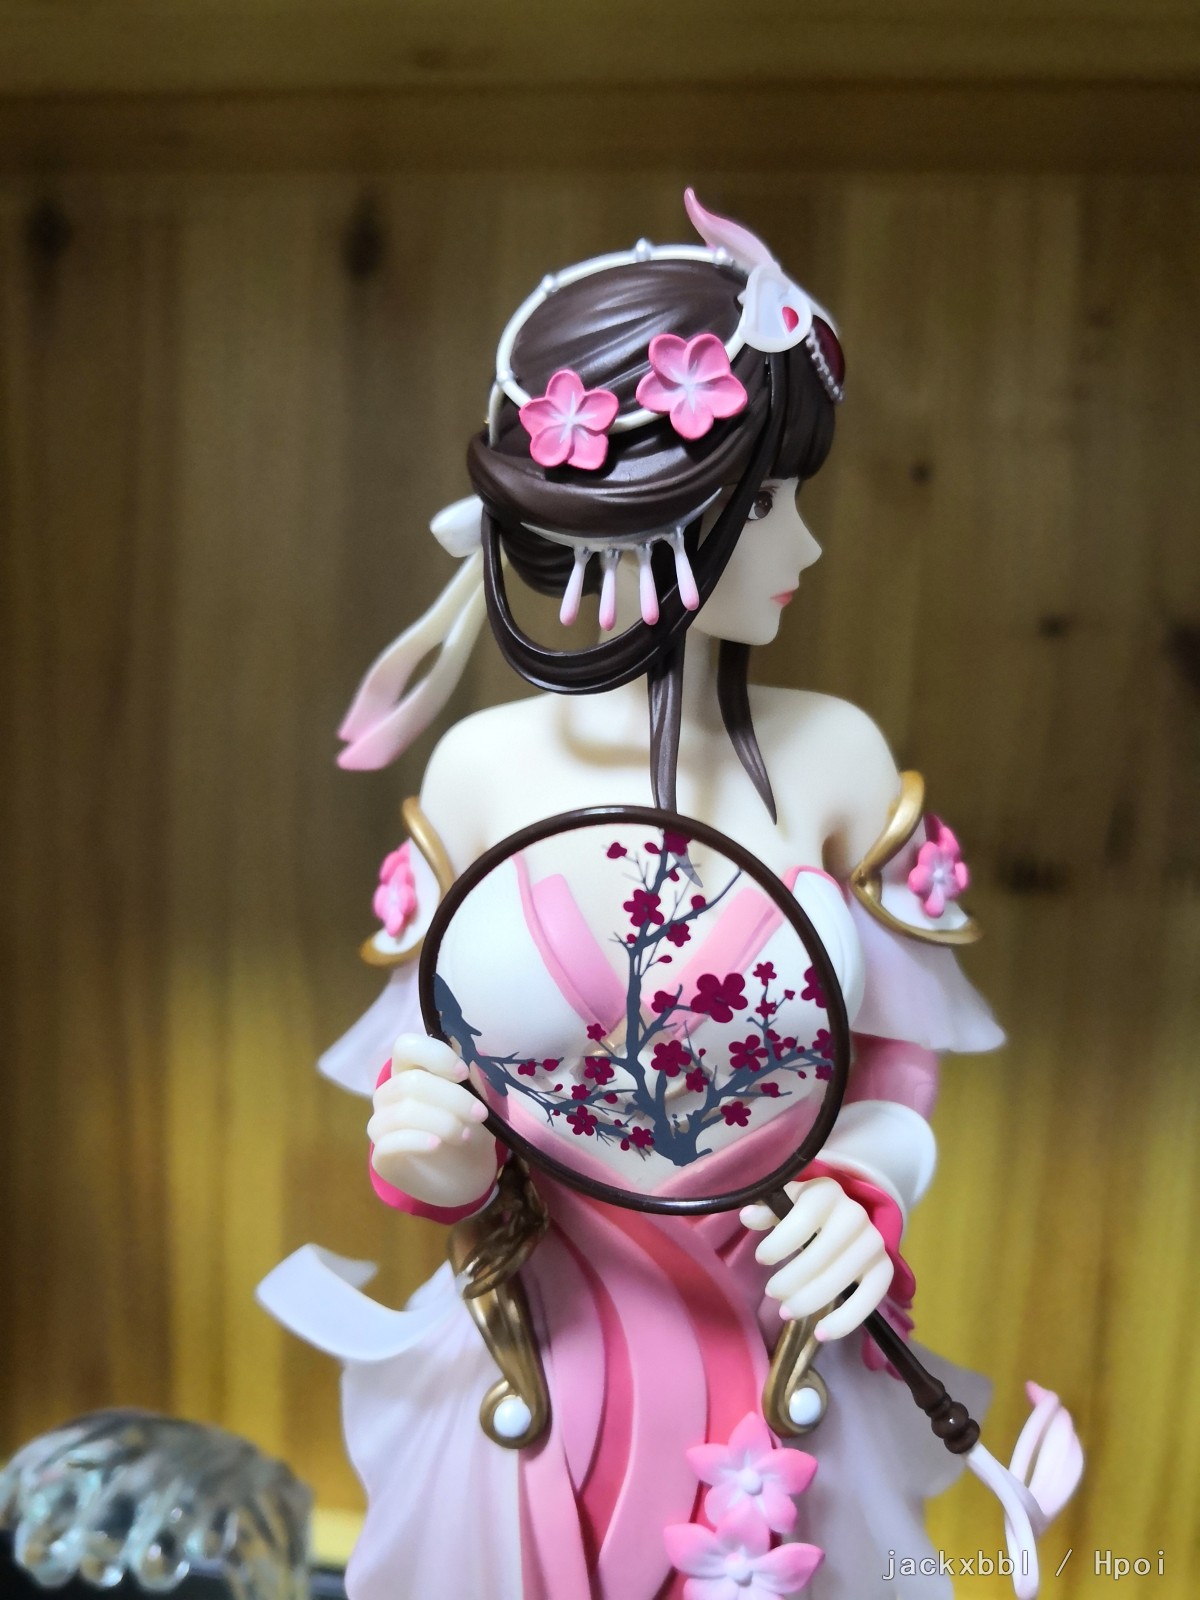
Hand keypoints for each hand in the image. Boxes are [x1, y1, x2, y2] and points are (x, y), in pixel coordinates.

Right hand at [367, 1032, 496, 1210]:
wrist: (465, 1175)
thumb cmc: (468, 1127)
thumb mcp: (477, 1102)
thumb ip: (474, 1082)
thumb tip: (475, 1065)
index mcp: (410, 1070)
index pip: (405, 1046)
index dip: (434, 1055)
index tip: (464, 1074)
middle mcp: (389, 1094)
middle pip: (410, 1083)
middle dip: (452, 1097)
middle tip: (480, 1113)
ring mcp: (381, 1125)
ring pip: (403, 1113)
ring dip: (442, 1121)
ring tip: (466, 1135)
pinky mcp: (381, 1157)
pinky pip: (391, 1142)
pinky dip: (417, 1140)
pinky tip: (437, 1144)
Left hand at [741, 1175, 893, 1340]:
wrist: (845, 1217)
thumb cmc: (806, 1212)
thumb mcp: (786, 1203)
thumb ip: (766, 1210)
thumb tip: (747, 1217)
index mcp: (827, 1193)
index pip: (804, 1220)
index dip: (779, 1243)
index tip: (760, 1259)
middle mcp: (855, 1214)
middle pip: (821, 1254)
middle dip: (791, 1279)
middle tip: (772, 1294)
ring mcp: (873, 1242)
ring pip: (841, 1279)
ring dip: (810, 1301)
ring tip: (786, 1312)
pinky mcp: (884, 1268)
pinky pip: (870, 1297)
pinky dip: (846, 1320)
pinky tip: (821, 1333)